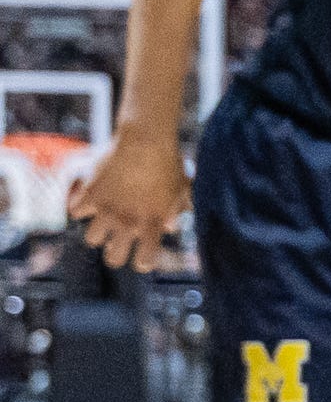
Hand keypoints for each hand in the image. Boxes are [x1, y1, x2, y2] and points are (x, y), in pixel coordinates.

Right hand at [67, 134, 188, 272]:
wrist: (147, 140)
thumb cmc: (170, 163)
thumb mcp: (182, 189)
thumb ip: (177, 211)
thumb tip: (170, 227)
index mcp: (153, 223)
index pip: (145, 260)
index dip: (144, 261)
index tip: (143, 256)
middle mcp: (128, 221)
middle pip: (113, 259)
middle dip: (116, 254)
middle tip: (118, 242)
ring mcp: (107, 209)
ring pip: (92, 239)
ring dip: (98, 231)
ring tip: (106, 219)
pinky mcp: (90, 194)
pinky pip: (76, 211)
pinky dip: (81, 206)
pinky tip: (91, 197)